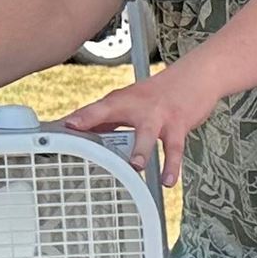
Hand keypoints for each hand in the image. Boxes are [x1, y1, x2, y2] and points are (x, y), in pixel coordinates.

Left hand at [64, 62, 226, 185]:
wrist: (196, 77)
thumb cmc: (160, 94)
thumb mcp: (132, 102)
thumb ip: (108, 118)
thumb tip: (82, 131)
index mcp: (122, 100)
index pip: (94, 109)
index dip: (77, 117)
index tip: (60, 127)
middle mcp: (138, 105)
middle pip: (113, 112)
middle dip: (96, 122)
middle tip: (85, 141)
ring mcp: (158, 116)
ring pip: (147, 134)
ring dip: (141, 150)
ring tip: (136, 167)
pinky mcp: (178, 126)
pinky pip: (174, 148)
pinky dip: (172, 166)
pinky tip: (168, 180)